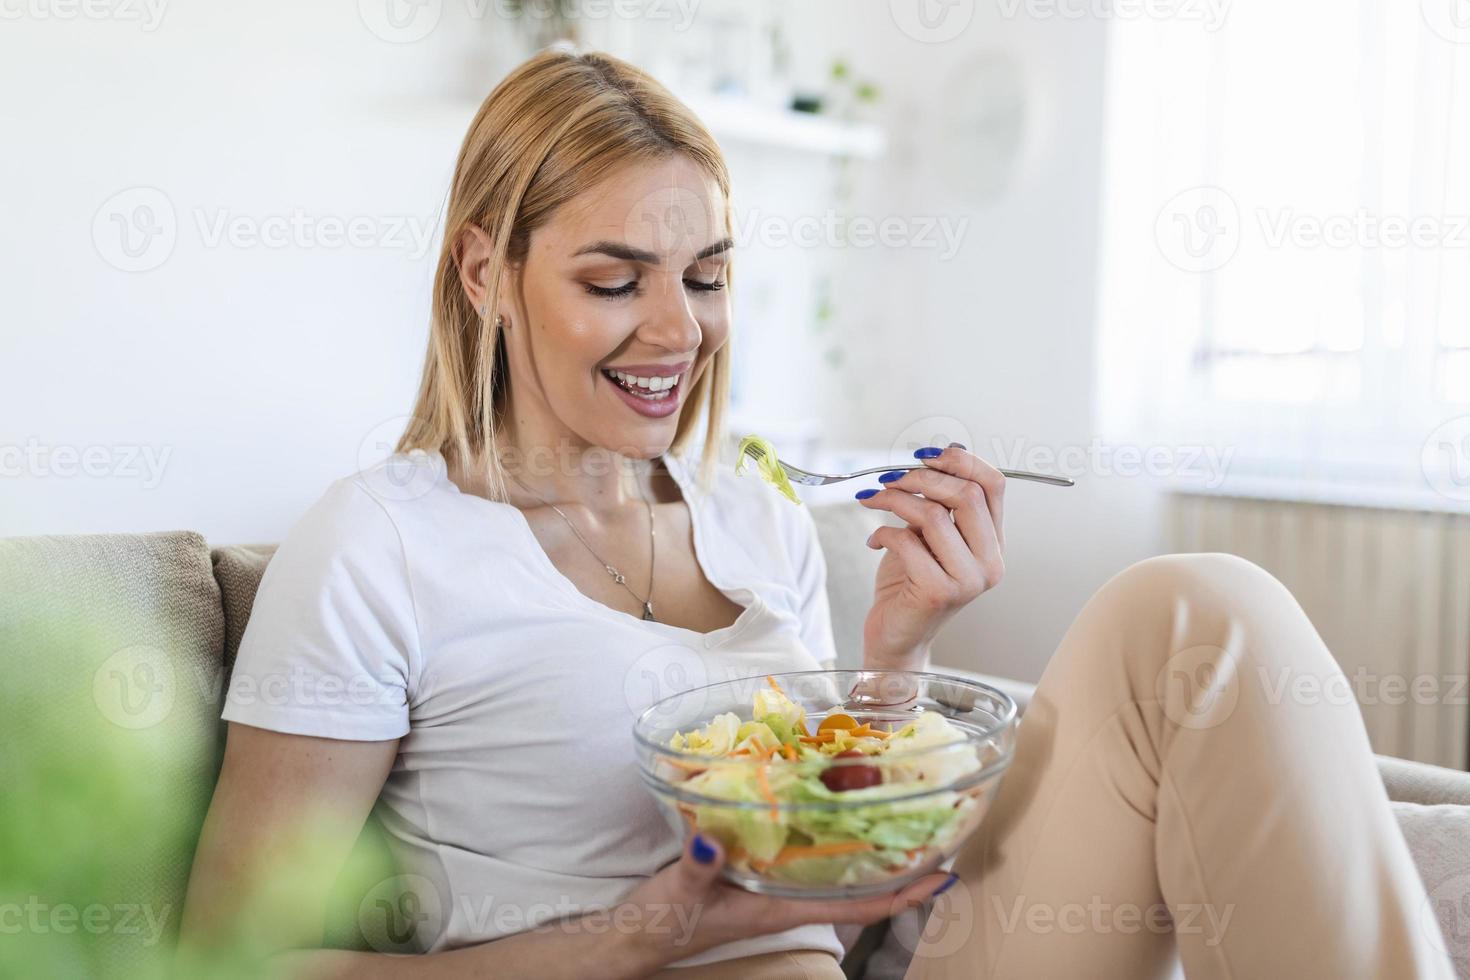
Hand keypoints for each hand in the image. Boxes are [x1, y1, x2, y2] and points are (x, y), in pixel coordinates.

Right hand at [610, 834, 953, 974]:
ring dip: (867, 844)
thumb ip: (698, 867)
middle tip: (934, 823)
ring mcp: (775, 884)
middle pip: (860, 884)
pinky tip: (830, 802)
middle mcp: (789, 897)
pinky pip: (806, 851)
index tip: (943, 872)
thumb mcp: (682, 892)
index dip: (905, 892)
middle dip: (899, 861)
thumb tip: (712, 842)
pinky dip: (826, 831)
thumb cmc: (666, 920)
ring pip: (836, 867)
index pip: (861, 906)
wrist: (640, 934)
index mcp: (784, 907)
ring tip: (897, 807)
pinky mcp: (756, 868)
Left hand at [856, 444, 1005, 669]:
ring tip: (872, 501)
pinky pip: (908, 542)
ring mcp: (968, 580)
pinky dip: (883, 532)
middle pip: (967, 495)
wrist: (895, 635)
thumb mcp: (928, 535)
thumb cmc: (909, 583)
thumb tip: (942, 453)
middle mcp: (990, 562)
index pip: (994, 486)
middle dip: (920, 478)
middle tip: (888, 479)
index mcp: (993, 543)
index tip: (925, 455)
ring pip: (934, 516)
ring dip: (894, 500)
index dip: (961, 461)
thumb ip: (940, 502)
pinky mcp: (939, 592)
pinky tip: (874, 540)